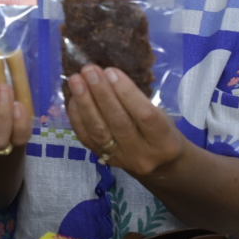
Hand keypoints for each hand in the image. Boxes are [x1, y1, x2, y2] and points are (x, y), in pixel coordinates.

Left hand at [66, 65, 186, 179]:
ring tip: (76, 80)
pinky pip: (85, 137)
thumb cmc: (162, 134)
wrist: (159, 168)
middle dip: (101, 93)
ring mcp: (120, 159)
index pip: (145, 116)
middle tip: (89, 70)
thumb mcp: (164, 117)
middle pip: (118, 122)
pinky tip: (73, 97)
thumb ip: (140, 101)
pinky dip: (77, 116)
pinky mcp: (103, 158)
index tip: (111, 71)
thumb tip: (110, 75)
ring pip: (99, 131)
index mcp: (164, 141)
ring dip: (84, 102)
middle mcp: (142, 153)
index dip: (127, 92)